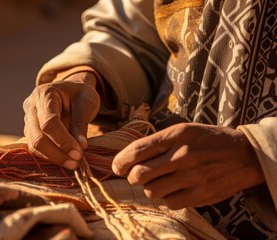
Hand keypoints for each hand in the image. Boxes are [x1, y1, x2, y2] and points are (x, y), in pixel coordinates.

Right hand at [23, 71, 99, 169]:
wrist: (72, 91)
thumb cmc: (80, 94)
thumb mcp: (87, 102)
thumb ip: (81, 123)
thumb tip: (80, 146)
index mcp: (45, 94)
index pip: (49, 123)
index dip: (63, 141)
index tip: (78, 153)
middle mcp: (31, 106)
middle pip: (38, 136)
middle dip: (57, 153)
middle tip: (76, 162)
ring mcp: (28, 120)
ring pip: (34, 145)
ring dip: (53, 158)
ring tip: (73, 164)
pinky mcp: (30, 131)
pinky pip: (36, 148)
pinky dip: (50, 157)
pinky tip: (65, 160)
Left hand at [112, 123, 264, 208]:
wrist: (243, 155)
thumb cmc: (208, 140)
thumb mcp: (184, 130)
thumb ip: (158, 142)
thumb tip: (129, 158)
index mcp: (177, 135)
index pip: (138, 150)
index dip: (121, 161)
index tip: (117, 166)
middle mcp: (183, 156)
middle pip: (140, 174)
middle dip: (131, 176)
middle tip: (134, 175)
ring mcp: (192, 177)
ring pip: (152, 191)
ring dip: (148, 187)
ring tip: (156, 180)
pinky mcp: (200, 195)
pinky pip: (169, 202)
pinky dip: (164, 197)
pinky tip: (171, 188)